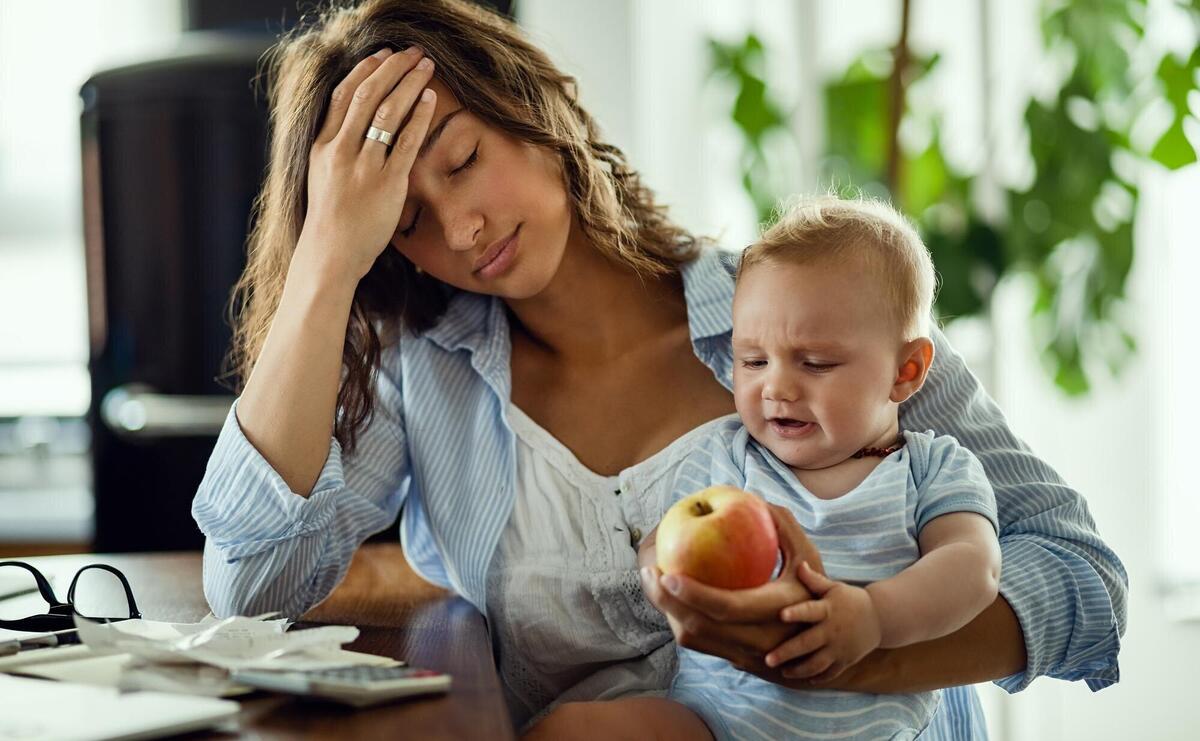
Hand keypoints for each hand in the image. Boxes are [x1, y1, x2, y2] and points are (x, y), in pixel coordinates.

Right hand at [299, 46, 437, 281]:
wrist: (332, 253)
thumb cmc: (331, 217)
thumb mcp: (321, 174)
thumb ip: (335, 146)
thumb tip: (354, 122)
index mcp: (322, 145)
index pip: (343, 95)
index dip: (365, 70)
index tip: (384, 55)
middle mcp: (340, 150)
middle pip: (368, 95)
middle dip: (393, 68)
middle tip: (413, 52)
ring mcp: (364, 166)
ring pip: (388, 112)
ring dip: (409, 83)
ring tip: (427, 66)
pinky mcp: (387, 183)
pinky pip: (406, 141)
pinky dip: (419, 116)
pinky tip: (430, 99)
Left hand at [637, 505, 825, 672]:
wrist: (826, 645)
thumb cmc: (815, 590)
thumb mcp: (809, 559)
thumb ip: (785, 528)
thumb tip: (755, 498)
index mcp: (776, 612)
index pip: (727, 607)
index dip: (694, 593)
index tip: (669, 571)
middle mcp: (758, 640)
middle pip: (699, 628)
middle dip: (666, 603)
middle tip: (649, 572)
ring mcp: (745, 655)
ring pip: (693, 639)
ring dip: (667, 612)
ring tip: (652, 581)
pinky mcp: (733, 660)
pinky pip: (696, 642)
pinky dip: (677, 619)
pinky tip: (667, 595)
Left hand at [765, 562, 881, 682]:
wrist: (880, 618)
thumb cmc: (850, 600)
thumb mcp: (834, 588)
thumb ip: (814, 580)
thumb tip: (799, 564)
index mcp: (828, 610)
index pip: (810, 611)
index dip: (796, 613)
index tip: (781, 615)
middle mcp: (832, 631)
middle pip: (807, 644)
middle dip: (787, 652)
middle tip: (768, 659)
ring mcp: (839, 648)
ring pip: (817, 664)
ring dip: (798, 670)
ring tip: (783, 671)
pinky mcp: (846, 660)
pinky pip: (830, 673)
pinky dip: (817, 678)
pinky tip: (803, 678)